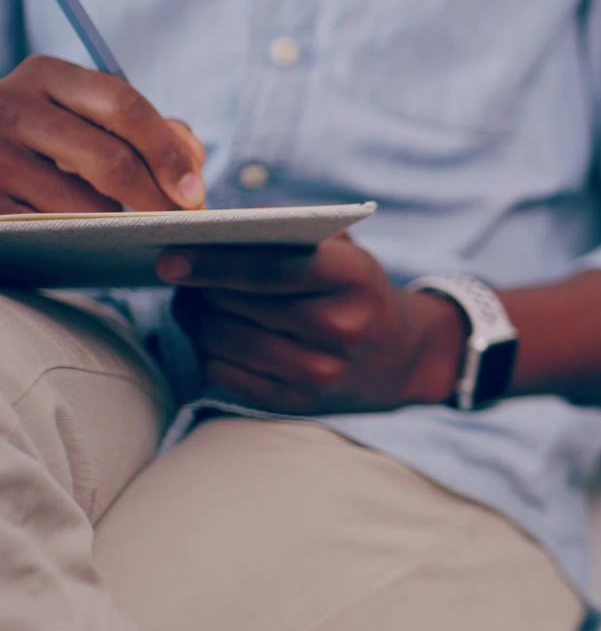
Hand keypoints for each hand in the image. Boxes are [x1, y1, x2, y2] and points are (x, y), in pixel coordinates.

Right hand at [0, 54, 204, 213]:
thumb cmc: (46, 138)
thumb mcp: (83, 114)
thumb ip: (142, 127)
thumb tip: (190, 164)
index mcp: (47, 76)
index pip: (123, 105)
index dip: (167, 150)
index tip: (193, 190)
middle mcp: (11, 107)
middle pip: (110, 158)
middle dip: (156, 197)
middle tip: (180, 222)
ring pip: (82, 203)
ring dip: (115, 220)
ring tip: (119, 220)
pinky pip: (52, 229)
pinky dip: (80, 237)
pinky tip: (85, 233)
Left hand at [163, 234, 465, 414]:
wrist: (402, 358)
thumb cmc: (358, 292)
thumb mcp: (343, 252)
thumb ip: (287, 231)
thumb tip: (212, 226)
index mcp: (353, 279)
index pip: (270, 269)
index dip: (213, 263)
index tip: (168, 258)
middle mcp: (339, 329)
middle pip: (235, 305)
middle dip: (197, 288)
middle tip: (179, 272)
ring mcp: (318, 373)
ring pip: (220, 340)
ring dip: (194, 318)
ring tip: (194, 301)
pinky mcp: (294, 403)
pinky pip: (222, 373)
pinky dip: (206, 350)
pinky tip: (215, 333)